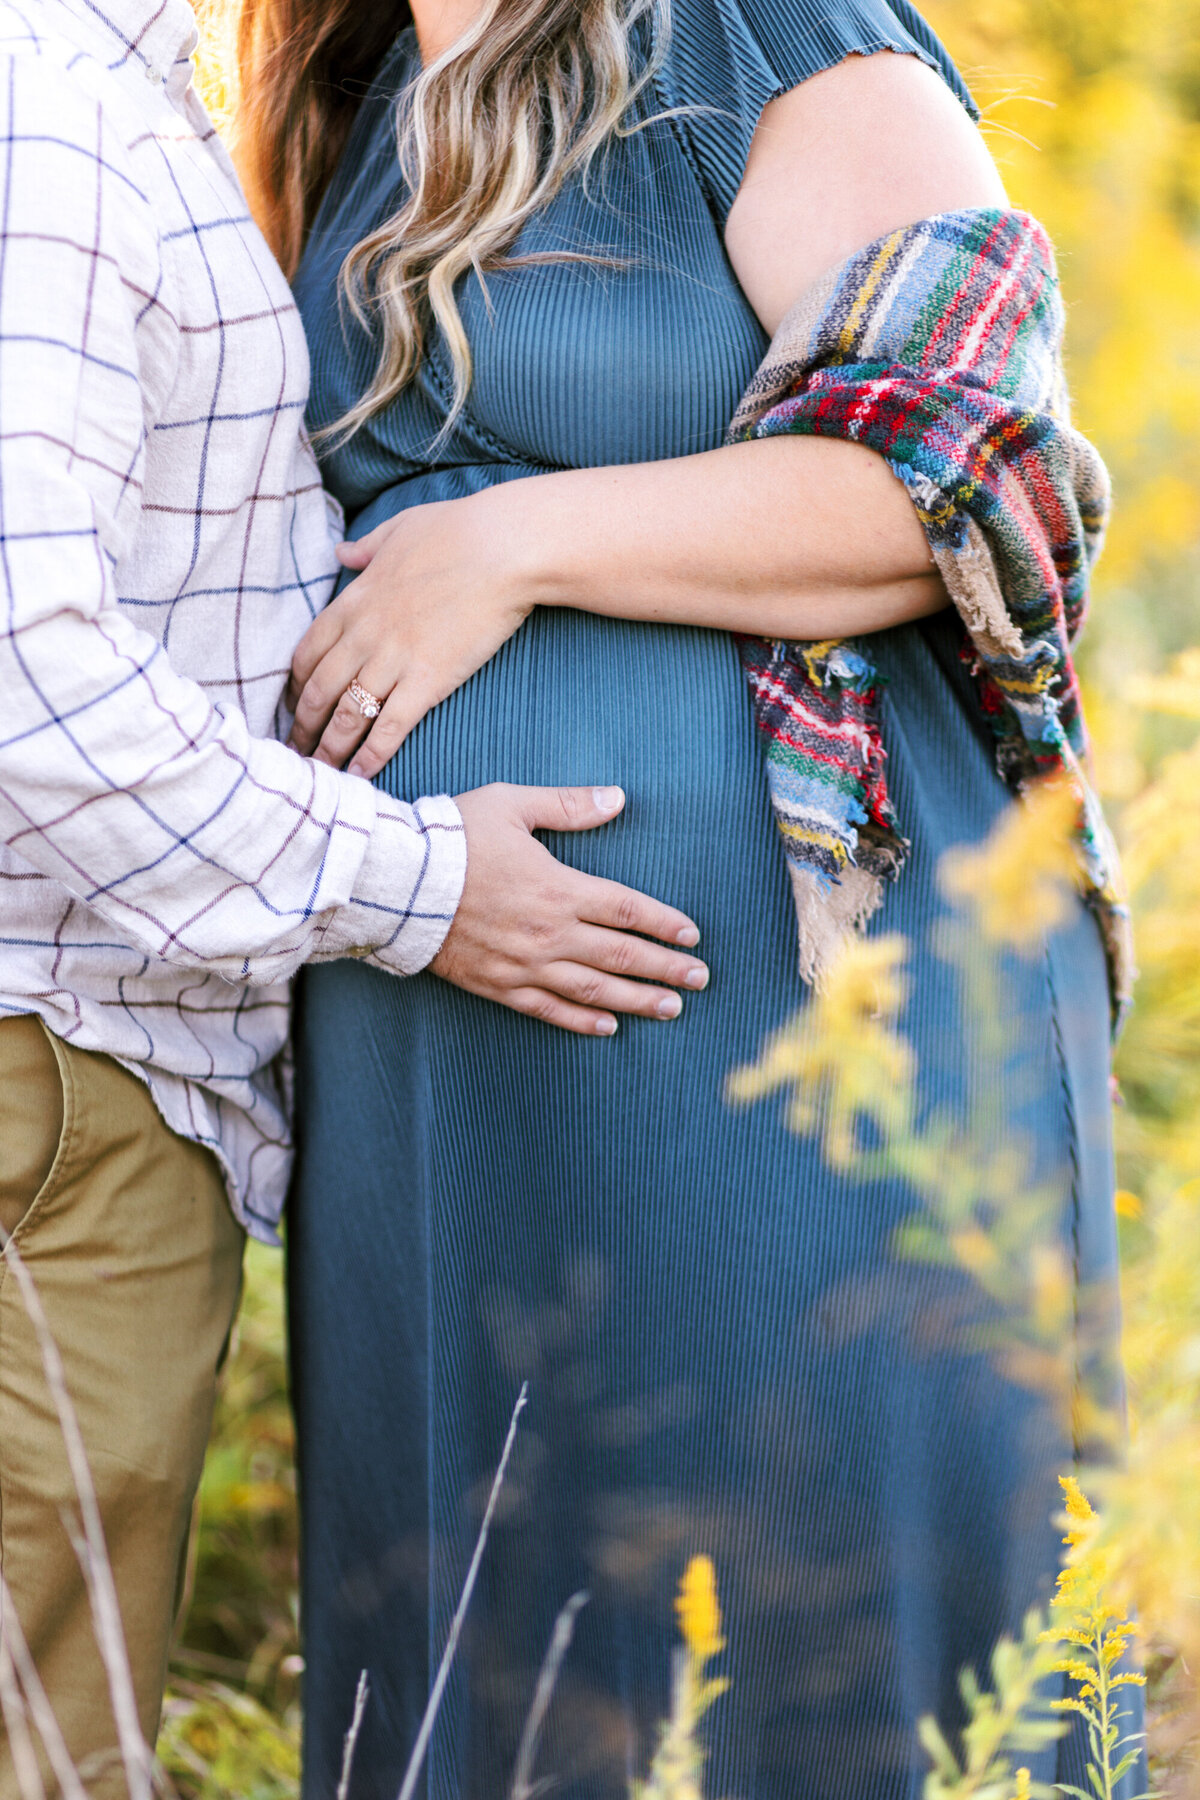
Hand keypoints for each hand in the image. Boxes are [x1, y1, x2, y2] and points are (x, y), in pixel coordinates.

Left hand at [287, 488, 530, 778]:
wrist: (503, 548)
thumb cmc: (458, 531)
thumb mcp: (399, 529)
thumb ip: (365, 548)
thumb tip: (342, 552)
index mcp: (354, 600)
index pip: (306, 652)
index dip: (294, 686)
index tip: (292, 707)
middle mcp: (364, 634)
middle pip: (318, 691)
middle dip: (302, 727)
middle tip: (295, 752)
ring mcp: (394, 660)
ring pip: (346, 716)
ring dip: (328, 749)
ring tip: (320, 775)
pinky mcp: (427, 681)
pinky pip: (389, 727)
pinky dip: (371, 755)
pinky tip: (361, 775)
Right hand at [434, 783, 709, 1035]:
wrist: (396, 884)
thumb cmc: (453, 837)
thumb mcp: (512, 804)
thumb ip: (568, 805)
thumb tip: (618, 798)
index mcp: (557, 888)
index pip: (627, 910)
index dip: (664, 924)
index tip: (692, 936)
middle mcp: (548, 933)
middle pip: (621, 956)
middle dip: (666, 969)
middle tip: (700, 980)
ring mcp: (524, 965)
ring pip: (593, 990)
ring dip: (637, 1001)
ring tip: (671, 1009)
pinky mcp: (498, 985)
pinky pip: (548, 1009)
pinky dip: (582, 1021)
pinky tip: (609, 1026)